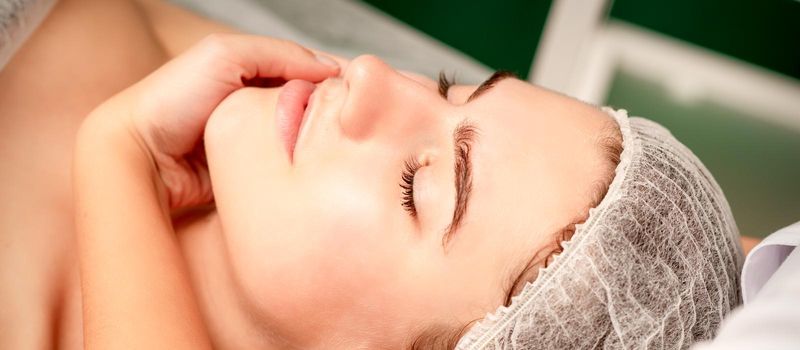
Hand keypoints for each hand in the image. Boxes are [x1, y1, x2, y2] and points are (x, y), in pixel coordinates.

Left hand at [104, 34, 339, 208]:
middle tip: (361, 120)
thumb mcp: (224, 55)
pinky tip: (326, 166)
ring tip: (351, 143)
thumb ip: (278, 53)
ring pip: (308, 138)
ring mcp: (260, 140)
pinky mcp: (257, 172)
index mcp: (255, 71)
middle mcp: (261, 105)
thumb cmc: (172, 99)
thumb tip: (329, 69)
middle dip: (337, 110)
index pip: (310, 71)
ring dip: (327, 139)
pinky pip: (292, 167)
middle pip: (314, 105)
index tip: (365, 89)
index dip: (337, 78)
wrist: (139, 155)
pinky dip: (309, 165)